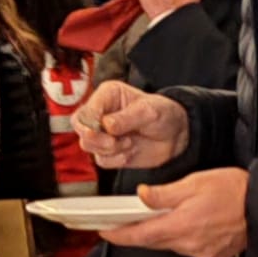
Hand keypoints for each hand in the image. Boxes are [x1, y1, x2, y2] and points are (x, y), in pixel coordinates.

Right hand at [73, 82, 189, 168]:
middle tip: (113, 142)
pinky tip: (129, 152)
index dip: (88, 123)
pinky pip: (102, 160)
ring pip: (89, 146)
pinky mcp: (110, 151)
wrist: (177, 134)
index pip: (85, 111)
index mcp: (107, 96)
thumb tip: (106, 126)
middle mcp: (101, 114)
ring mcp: (104, 134)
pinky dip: (115, 160)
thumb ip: (127, 118)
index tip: (99, 131)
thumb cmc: (164, 113)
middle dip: (96, 139)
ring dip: (109, 149)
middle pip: (81, 129)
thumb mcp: (149, 110)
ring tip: (129, 143)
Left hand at [101, 167, 247, 256]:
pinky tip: (195, 224)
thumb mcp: (194, 183)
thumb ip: (164, 194)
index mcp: (180, 225)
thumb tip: (142, 197)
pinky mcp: (213, 256)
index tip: (105, 232)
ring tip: (172, 214)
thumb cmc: (234, 191)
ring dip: (165, 232)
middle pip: (154, 241)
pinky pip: (191, 249)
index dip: (119, 235)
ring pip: (172, 245)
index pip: (139, 235)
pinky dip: (186, 238)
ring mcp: (202, 253)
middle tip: (129, 220)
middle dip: (140, 232)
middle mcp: (188, 244)